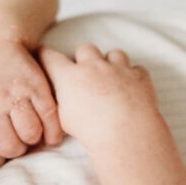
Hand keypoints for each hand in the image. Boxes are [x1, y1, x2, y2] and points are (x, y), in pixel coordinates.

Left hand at [0, 29, 63, 168]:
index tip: (2, 153)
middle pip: (11, 147)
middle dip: (18, 149)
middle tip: (20, 138)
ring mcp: (16, 96)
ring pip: (32, 135)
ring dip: (36, 138)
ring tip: (33, 129)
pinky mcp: (38, 87)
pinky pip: (51, 120)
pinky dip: (54, 131)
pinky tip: (50, 130)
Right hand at [35, 44, 158, 147]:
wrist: (126, 135)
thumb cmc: (92, 132)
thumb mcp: (65, 120)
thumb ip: (62, 102)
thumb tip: (62, 98)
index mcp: (70, 77)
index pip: (50, 57)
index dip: (46, 55)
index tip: (46, 56)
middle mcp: (93, 66)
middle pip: (85, 49)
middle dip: (84, 59)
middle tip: (86, 76)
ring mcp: (118, 68)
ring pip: (114, 54)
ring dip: (111, 64)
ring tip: (112, 80)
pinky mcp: (139, 75)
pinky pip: (136, 69)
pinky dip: (133, 77)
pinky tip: (132, 90)